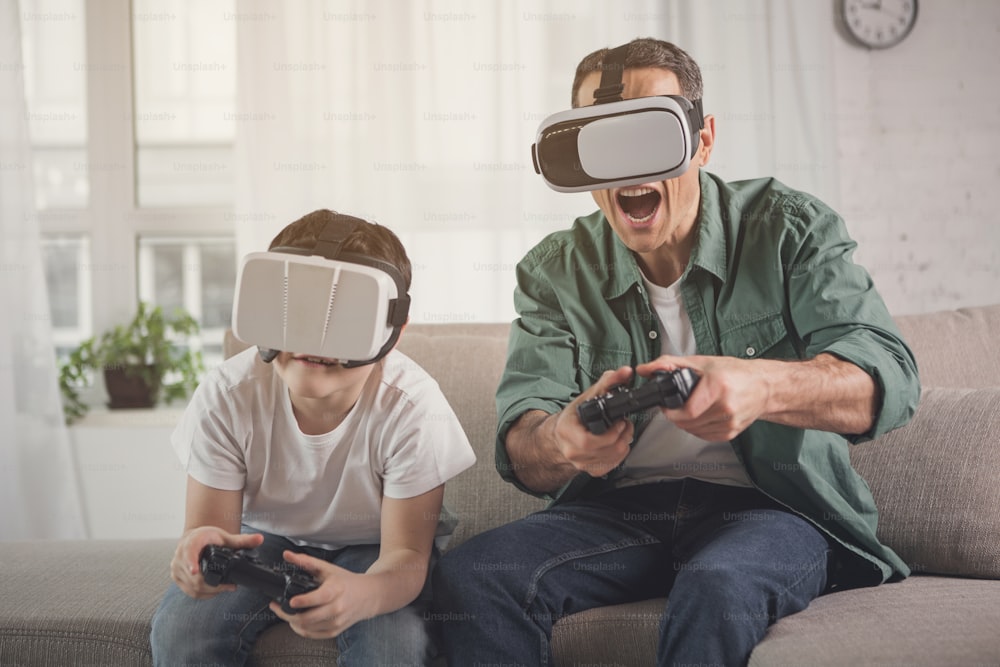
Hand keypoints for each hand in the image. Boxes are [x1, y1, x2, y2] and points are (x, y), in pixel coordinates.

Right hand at [170, 526, 263, 598]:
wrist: (194, 538)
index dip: (191, 562)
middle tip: (230, 586)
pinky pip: (190, 591)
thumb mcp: (225, 536)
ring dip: (210, 591)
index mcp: (191, 542)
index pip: (188, 553)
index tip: (195, 570)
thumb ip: (243, 540)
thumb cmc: (208, 537)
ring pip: (192, 587)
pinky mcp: (176, 577)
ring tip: (225, 588)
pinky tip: (214, 591)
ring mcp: (176, 568)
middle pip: (194, 577)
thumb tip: (260, 539)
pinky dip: (203, 593)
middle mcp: (180, 556)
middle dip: (214, 585)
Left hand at [270, 551, 377, 639]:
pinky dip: (300, 629)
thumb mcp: (328, 568)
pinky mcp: (335, 631)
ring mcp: (336, 622)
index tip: (291, 600)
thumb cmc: (346, 581)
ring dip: (292, 622)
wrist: (368, 596)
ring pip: (307, 628)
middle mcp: (338, 608)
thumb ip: (306, 561)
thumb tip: (287, 555)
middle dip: (288, 614)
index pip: (319, 598)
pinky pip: (312, 635)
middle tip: (277, 607)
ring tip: (285, 612)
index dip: (303, 601)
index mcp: (336, 590)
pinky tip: (295, 621)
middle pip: (308, 618)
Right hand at [550, 366, 636, 477]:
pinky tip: (616, 442)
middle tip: (624, 424)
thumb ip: (608, 382)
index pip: (590, 441)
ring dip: (624, 443)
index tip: (620, 422)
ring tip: (622, 431)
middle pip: (607, 450)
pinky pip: (613, 464)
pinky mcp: (592, 471)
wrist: (561, 436)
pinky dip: (620, 453)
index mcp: (566, 432)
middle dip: (623, 435)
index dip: (611, 433)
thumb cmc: (573, 417)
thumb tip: (625, 372)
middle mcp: (572, 452)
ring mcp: (582, 464)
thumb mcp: (587, 396)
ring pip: (614, 458)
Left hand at [636, 355, 767, 440]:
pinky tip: (701, 416)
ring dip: (687, 423)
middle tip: (676, 407)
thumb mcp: (701, 362)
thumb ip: (669, 364)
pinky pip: (705, 436)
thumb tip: (645, 369)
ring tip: (691, 409)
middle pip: (688, 423)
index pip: (687, 411)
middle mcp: (726, 406)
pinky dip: (698, 428)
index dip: (672, 412)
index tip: (667, 407)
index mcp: (718, 386)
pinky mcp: (732, 432)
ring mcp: (731, 422)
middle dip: (677, 416)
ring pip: (695, 431)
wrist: (763, 386)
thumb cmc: (735, 372)